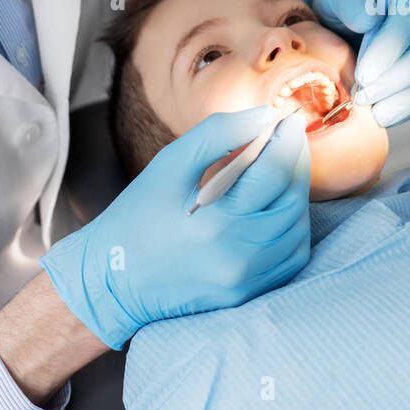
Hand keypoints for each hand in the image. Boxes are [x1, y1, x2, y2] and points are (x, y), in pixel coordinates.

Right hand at [39, 106, 310, 348]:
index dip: (290, 140)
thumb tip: (265, 116)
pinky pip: (291, 257)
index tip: (291, 119)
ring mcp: (246, 280)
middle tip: (287, 141)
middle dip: (296, 164)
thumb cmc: (137, 215)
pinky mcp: (248, 294)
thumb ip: (219, 135)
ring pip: (298, 229)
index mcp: (218, 221)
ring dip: (296, 195)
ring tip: (279, 172)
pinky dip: (292, 228)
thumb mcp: (169, 165)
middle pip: (293, 201)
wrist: (111, 280)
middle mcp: (239, 256)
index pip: (276, 173)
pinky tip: (275, 208)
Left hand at [303, 0, 409, 126]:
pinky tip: (383, 113)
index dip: (390, 48)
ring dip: (407, 98)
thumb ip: (350, 1)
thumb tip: (369, 19)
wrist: (346, 21)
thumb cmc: (342, 3)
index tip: (364, 74)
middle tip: (364, 95)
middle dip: (398, 78)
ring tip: (373, 110)